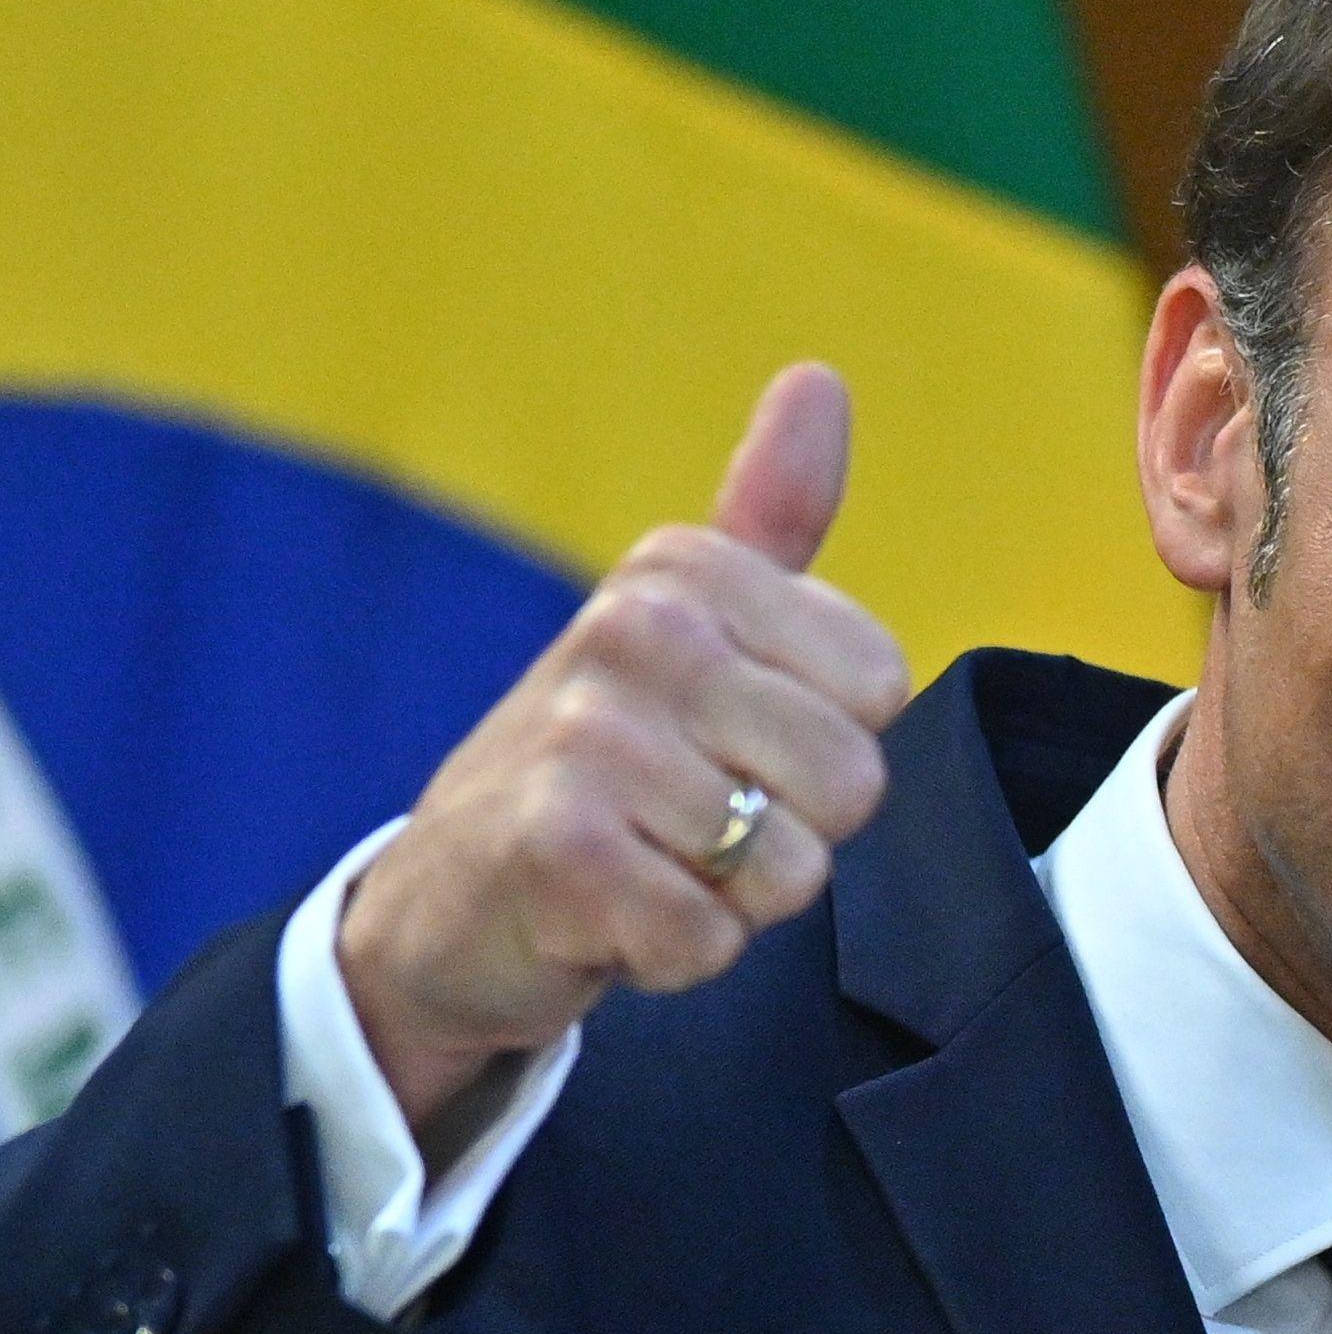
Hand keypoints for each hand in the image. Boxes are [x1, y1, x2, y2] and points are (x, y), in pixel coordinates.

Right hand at [336, 365, 910, 1128]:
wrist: (448, 900)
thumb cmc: (603, 764)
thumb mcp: (689, 625)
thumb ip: (768, 516)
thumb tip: (818, 377)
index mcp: (686, 574)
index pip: (880, 686)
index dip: (826, 747)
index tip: (732, 746)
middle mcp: (635, 634)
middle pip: (852, 782)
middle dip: (790, 835)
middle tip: (690, 824)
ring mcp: (587, 740)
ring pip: (788, 869)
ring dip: (730, 901)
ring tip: (650, 866)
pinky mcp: (556, 853)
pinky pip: (710, 938)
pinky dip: (673, 956)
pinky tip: (610, 920)